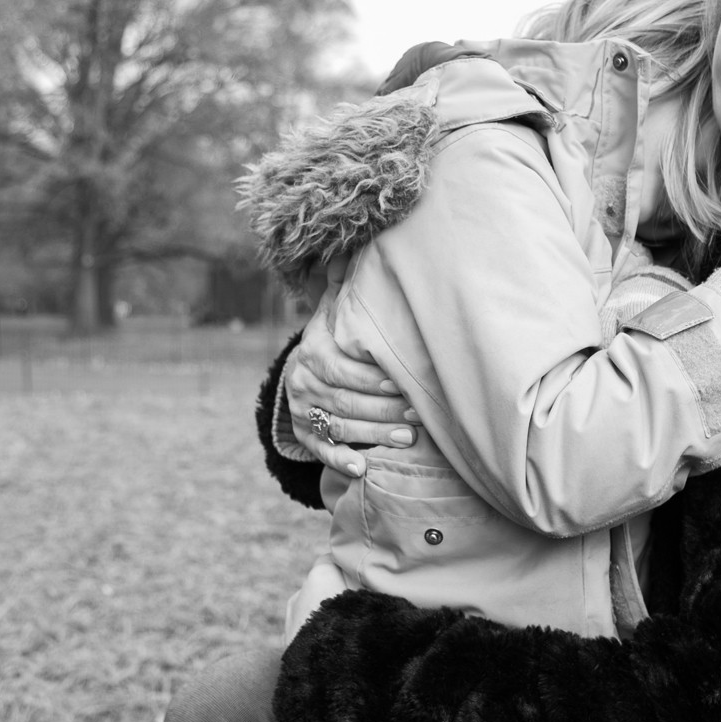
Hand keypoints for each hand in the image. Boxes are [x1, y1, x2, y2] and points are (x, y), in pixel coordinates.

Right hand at [287, 301, 420, 476]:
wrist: (302, 369)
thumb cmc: (335, 337)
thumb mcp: (335, 312)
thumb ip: (343, 288)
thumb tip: (346, 252)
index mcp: (312, 351)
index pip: (342, 369)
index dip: (372, 378)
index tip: (401, 383)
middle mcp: (302, 382)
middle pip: (346, 400)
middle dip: (384, 410)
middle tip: (418, 415)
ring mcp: (302, 411)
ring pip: (339, 426)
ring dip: (374, 435)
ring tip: (408, 438)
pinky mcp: (304, 435)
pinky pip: (321, 451)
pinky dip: (340, 461)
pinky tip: (362, 469)